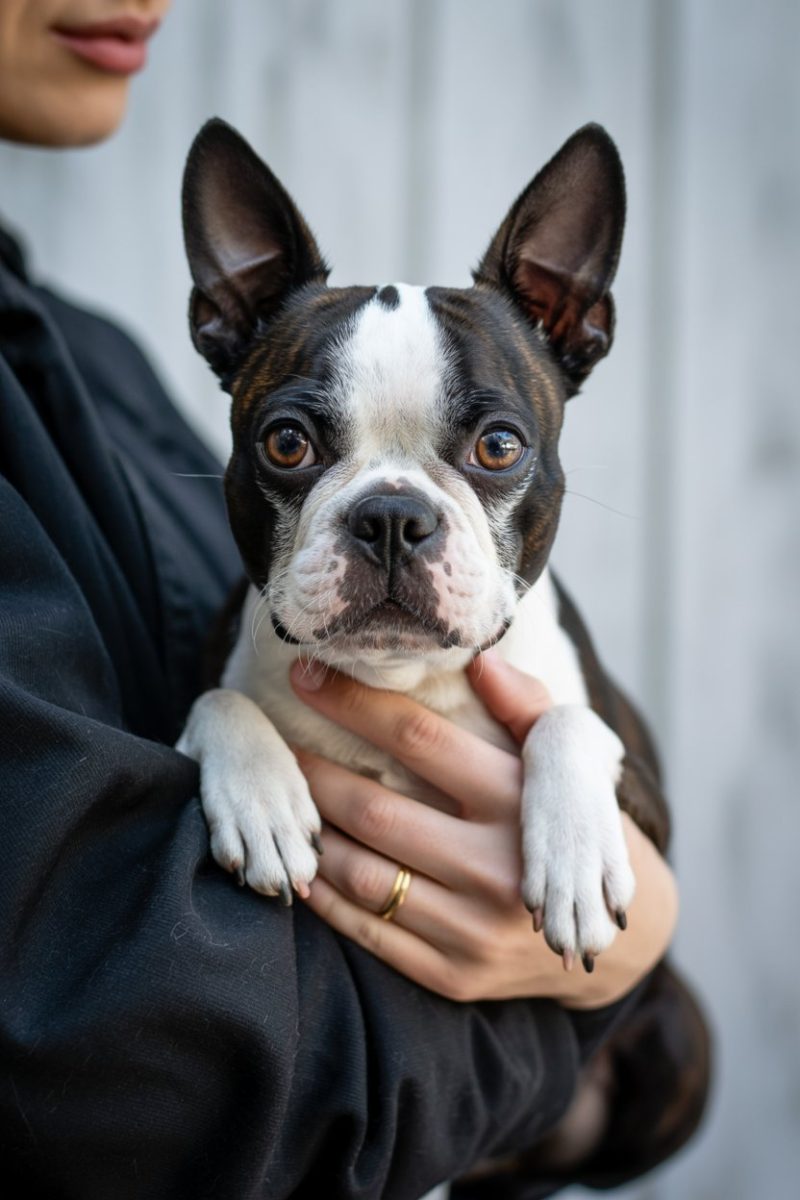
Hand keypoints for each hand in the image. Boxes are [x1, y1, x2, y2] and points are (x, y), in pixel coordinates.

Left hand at [290, 653, 676, 1007]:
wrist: (607, 930)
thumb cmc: (571, 820)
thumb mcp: (566, 757)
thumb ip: (524, 704)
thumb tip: (477, 660)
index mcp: (521, 800)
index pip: (418, 738)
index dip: (353, 704)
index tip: (305, 676)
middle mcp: (499, 866)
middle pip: (375, 809)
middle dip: (313, 772)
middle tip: (276, 748)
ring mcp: (474, 928)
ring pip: (362, 874)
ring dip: (312, 834)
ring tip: (287, 804)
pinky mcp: (454, 975)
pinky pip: (368, 932)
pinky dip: (325, 896)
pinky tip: (307, 862)